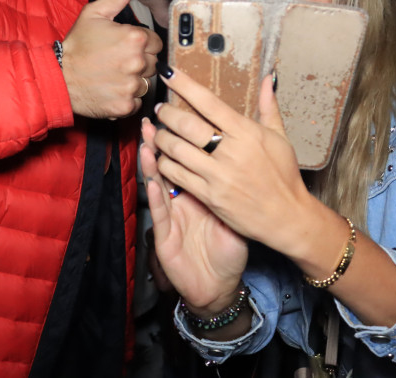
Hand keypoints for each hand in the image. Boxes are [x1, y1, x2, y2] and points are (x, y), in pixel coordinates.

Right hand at [61, 0, 161, 118]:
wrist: (58, 77)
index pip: (156, 42)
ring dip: (134, 80)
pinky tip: (112, 89)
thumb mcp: (94, 14)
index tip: (127, 47)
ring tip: (114, 75)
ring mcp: (132, 85)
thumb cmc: (76, 46)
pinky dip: (127, 98)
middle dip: (140, 62)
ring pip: (147, 83)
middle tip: (118, 61)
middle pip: (154, 63)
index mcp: (135, 38)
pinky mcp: (126, 105)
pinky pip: (137, 102)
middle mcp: (137, 62)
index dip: (143, 44)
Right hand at [141, 119, 247, 311]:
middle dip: (159, 141)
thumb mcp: (233, 212)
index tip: (177, 111)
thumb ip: (235, 181)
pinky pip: (160, 213)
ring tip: (147, 142)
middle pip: (166, 164)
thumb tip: (248, 151)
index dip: (179, 136)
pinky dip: (156, 197)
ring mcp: (169, 216)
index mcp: (196, 189)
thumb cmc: (225, 246)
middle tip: (153, 118)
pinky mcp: (164, 236)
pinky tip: (153, 182)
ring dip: (151, 163)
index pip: (185, 156)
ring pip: (156, 184)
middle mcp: (178, 199)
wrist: (216, 283)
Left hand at [153, 68, 314, 255]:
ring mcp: (217, 175)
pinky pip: (177, 175)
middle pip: (187, 125)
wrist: (286, 216)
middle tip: (160, 109)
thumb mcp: (280, 137)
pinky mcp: (209, 196)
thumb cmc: (284, 175)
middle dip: (167, 113)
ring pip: (176, 150)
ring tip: (158, 132)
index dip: (185, 86)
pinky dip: (164, 164)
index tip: (168, 73)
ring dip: (161, 138)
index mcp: (246, 132)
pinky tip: (163, 158)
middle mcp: (230, 152)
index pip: (208, 102)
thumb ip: (269, 107)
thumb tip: (269, 78)